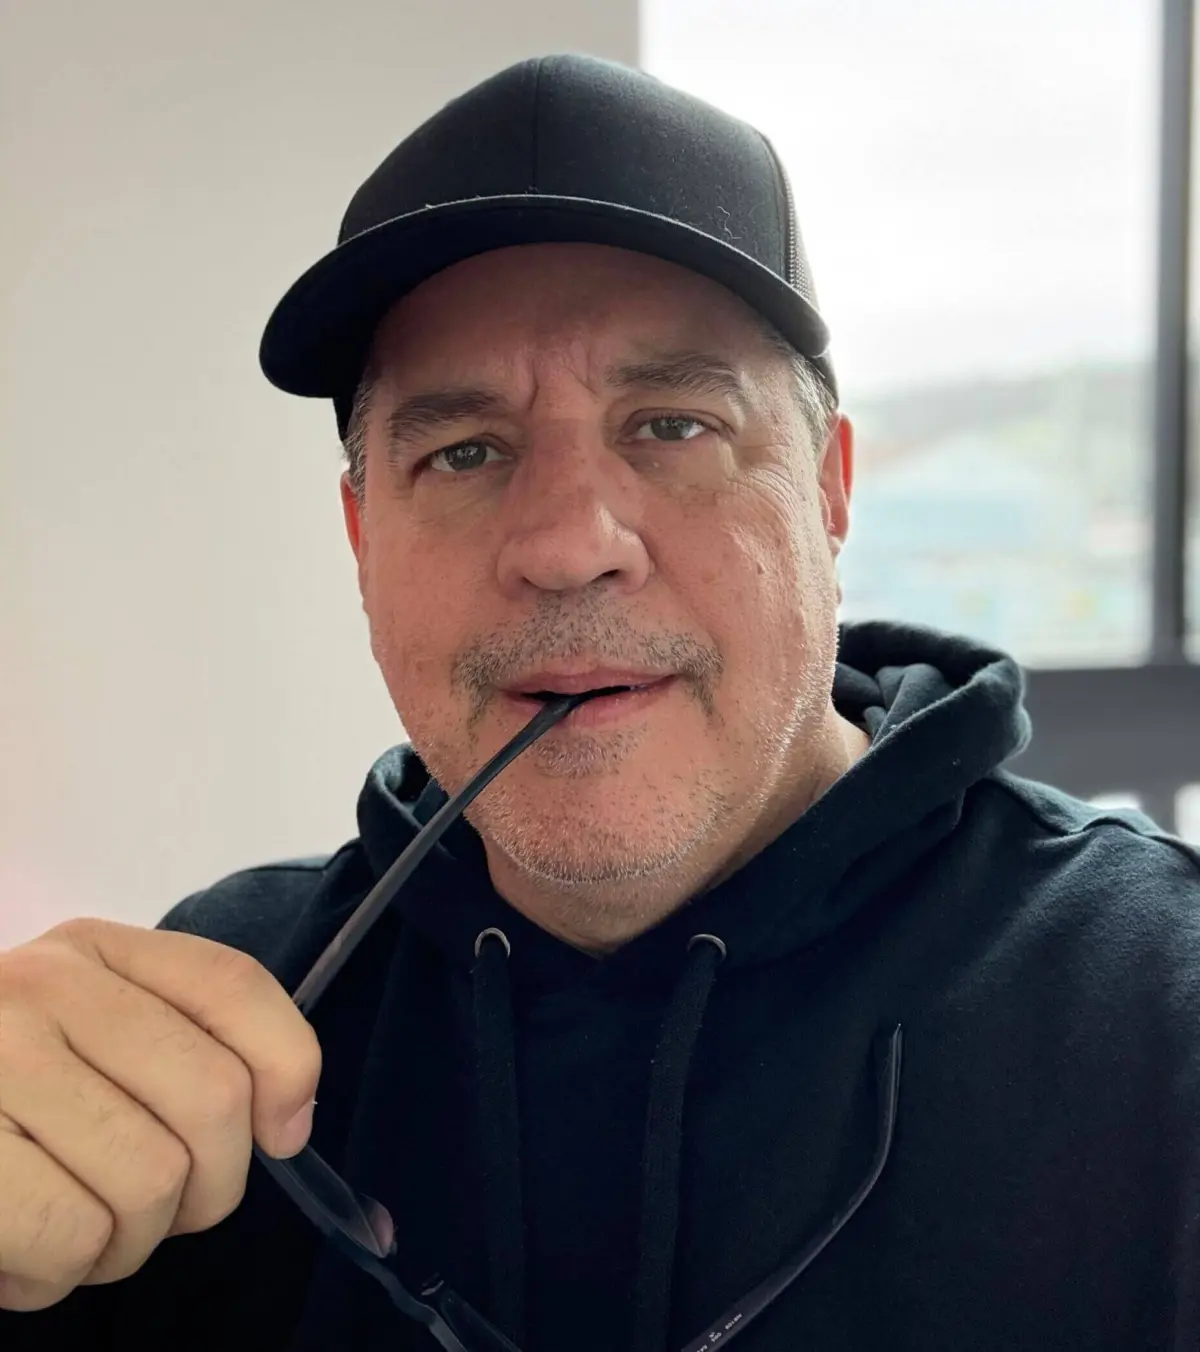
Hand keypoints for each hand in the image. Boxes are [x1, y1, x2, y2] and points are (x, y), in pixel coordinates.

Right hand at [0, 918, 320, 1310]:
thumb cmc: (1, 1099)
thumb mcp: (89, 1043)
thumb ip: (190, 1051)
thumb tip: (292, 1123)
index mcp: (92, 950)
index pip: (232, 986)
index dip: (287, 1067)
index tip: (280, 1133)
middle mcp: (43, 985)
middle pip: (213, 1098)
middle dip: (204, 1188)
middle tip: (151, 1206)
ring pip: (152, 1180)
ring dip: (124, 1241)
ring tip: (72, 1223)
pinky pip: (70, 1234)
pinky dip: (58, 1272)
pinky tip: (21, 1250)